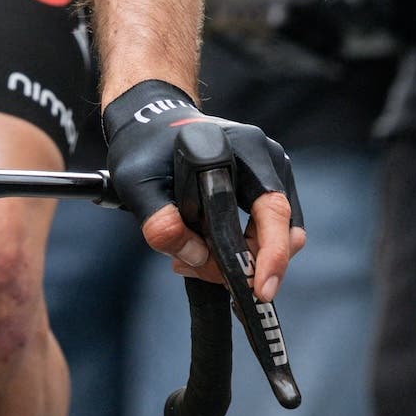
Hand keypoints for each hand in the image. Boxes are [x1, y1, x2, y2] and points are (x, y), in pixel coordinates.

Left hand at [103, 80, 303, 302]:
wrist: (152, 124)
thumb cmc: (145, 149)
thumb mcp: (136, 183)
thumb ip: (158, 221)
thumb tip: (196, 258)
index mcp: (242, 148)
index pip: (272, 209)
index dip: (272, 254)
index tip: (260, 290)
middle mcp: (266, 156)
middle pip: (280, 229)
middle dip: (247, 264)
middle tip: (198, 269)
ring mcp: (271, 169)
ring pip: (275, 235)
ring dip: (241, 258)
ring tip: (190, 260)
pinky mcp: (267, 184)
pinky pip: (267, 229)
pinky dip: (241, 248)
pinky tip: (202, 250)